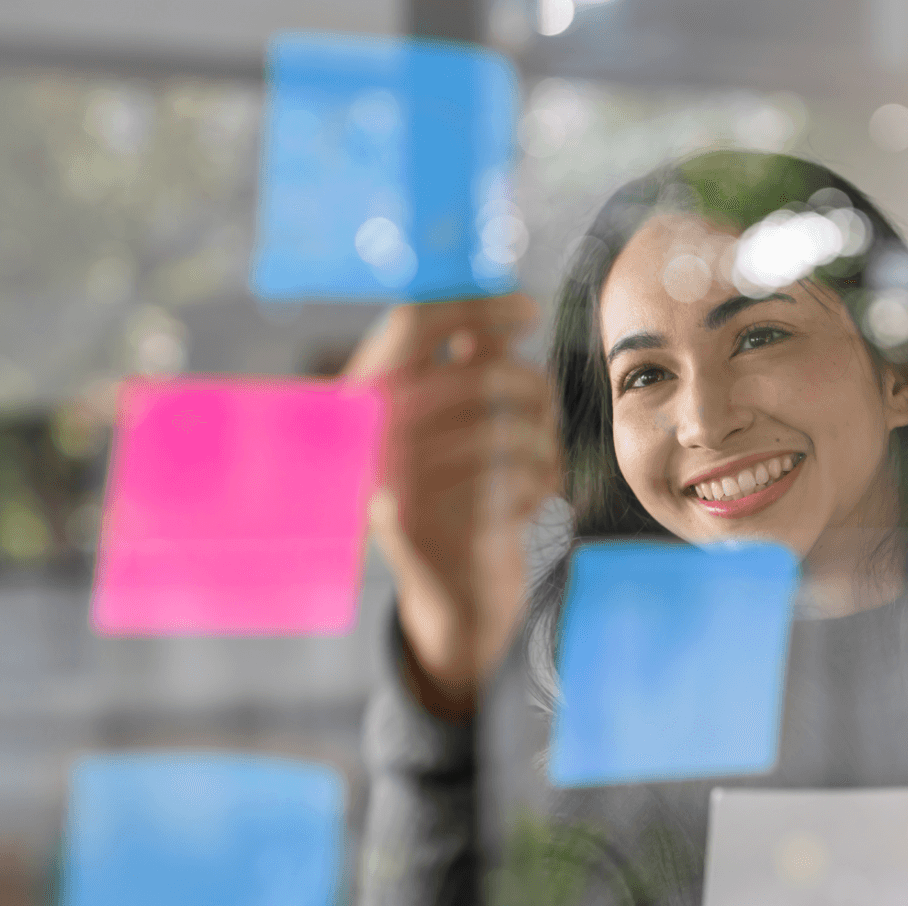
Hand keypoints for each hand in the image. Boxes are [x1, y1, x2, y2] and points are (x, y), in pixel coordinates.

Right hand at [345, 294, 556, 719]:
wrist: (452, 597)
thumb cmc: (456, 495)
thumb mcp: (450, 425)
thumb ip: (467, 365)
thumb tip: (506, 308)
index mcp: (361, 399)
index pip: (412, 324)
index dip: (476, 306)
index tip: (529, 310)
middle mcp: (365, 437)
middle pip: (477, 376)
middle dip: (532, 387)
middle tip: (546, 409)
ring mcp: (393, 485)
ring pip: (504, 430)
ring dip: (542, 442)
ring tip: (540, 460)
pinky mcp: (431, 530)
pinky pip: (512, 482)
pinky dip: (540, 485)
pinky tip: (532, 499)